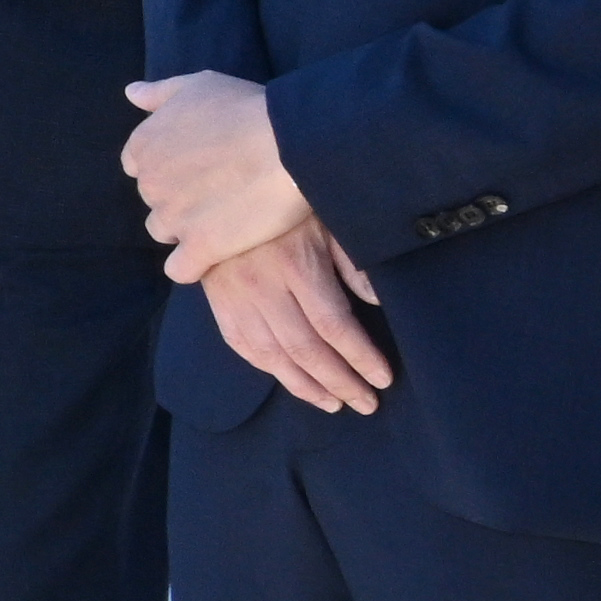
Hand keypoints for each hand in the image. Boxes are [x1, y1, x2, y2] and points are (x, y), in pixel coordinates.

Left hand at [122, 71, 316, 271]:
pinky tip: (213, 257)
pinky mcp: (200, 248)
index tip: (199, 166)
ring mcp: (172, 219)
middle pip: (154, 199)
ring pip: (164, 232)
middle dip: (179, 196)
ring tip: (222, 219)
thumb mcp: (198, 86)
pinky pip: (180, 269)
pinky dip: (192, 265)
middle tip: (219, 189)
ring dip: (186, 229)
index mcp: (143, 147)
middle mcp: (149, 184)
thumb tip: (131, 94)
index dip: (169, 168)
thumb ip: (159, 94)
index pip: (139, 166)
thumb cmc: (246, 108)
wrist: (287, 144)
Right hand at [195, 217, 394, 414]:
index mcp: (296, 264)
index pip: (333, 324)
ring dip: (306, 386)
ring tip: (334, 404)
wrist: (217, 195)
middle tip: (366, 403)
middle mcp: (263, 286)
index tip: (383, 378)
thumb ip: (351, 262)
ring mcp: (235, 297)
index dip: (361, 357)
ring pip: (272, 355)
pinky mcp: (218, 303)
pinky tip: (291, 382)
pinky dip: (269, 369)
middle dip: (340, 382)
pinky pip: (242, 346)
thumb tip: (378, 300)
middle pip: (305, 348)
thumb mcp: (325, 221)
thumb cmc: (284, 205)